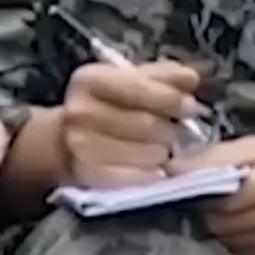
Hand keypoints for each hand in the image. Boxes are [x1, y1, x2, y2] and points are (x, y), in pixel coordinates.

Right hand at [57, 59, 203, 188]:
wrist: (62, 141)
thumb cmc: (105, 106)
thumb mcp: (127, 81)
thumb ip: (162, 76)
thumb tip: (191, 78)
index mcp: (90, 79)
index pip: (140, 87)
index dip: (171, 98)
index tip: (190, 106)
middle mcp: (80, 111)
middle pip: (146, 123)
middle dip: (170, 128)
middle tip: (177, 131)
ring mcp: (80, 145)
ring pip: (145, 152)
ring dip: (163, 152)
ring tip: (162, 148)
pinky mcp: (86, 175)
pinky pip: (134, 177)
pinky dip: (151, 174)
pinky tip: (156, 169)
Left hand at [168, 136, 254, 254]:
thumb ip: (219, 155)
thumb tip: (173, 166)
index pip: (217, 196)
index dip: (197, 190)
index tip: (189, 180)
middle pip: (218, 222)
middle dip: (206, 208)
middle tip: (210, 193)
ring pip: (227, 239)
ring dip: (219, 224)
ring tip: (230, 205)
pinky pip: (242, 250)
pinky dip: (236, 237)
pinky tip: (246, 220)